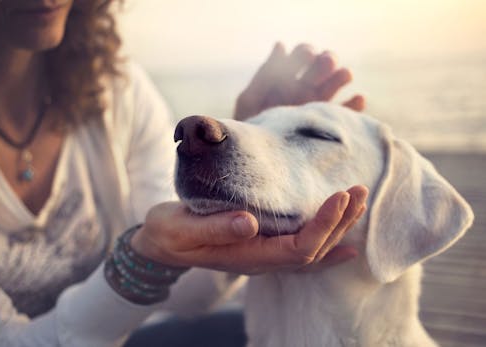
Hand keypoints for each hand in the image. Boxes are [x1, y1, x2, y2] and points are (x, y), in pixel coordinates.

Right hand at [131, 186, 367, 274]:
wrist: (162, 244)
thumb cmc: (170, 234)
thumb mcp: (183, 229)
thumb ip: (215, 228)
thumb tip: (249, 222)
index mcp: (248, 256)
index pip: (298, 248)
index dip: (323, 225)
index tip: (340, 196)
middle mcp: (262, 260)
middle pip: (314, 249)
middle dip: (340, 221)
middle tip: (359, 190)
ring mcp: (264, 255)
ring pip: (312, 249)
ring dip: (338, 227)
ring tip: (358, 202)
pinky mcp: (262, 245)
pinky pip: (302, 251)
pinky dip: (327, 245)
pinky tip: (346, 244)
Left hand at [234, 42, 364, 120]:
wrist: (258, 160)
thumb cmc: (249, 130)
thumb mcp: (251, 101)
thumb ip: (265, 75)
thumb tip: (281, 44)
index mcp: (286, 79)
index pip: (302, 56)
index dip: (306, 52)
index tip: (308, 55)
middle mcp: (305, 89)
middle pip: (322, 66)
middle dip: (326, 60)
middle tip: (326, 62)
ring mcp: (318, 106)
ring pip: (336, 84)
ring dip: (342, 76)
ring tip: (344, 75)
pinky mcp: (328, 125)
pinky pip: (347, 113)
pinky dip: (355, 105)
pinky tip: (358, 99)